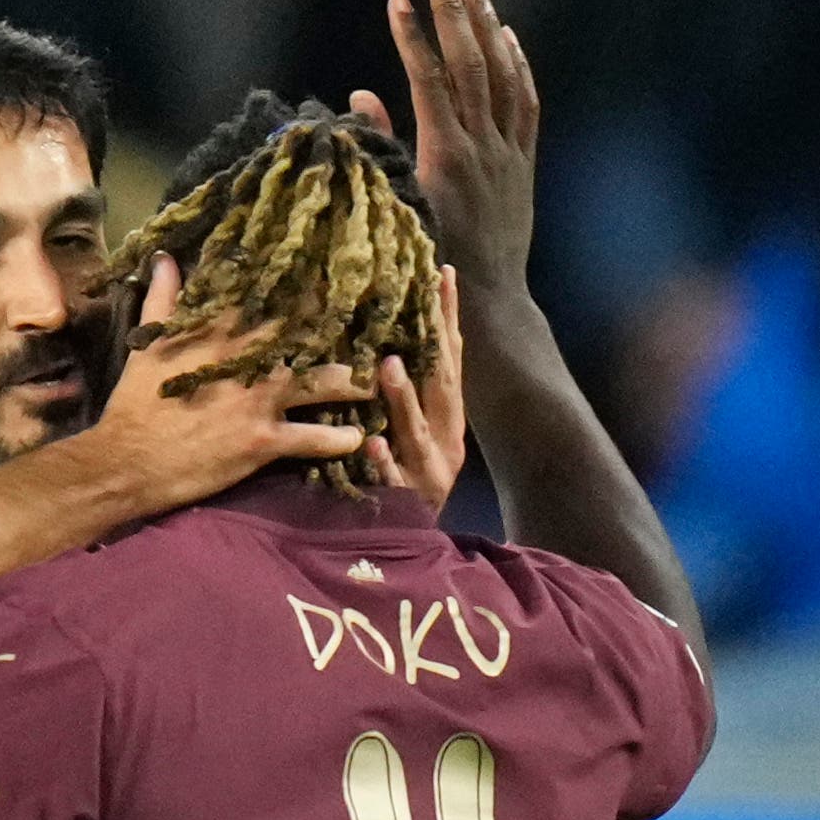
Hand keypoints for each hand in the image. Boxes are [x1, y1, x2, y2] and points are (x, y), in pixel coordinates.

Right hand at [66, 253, 369, 517]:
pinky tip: (356, 439)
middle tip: (374, 320)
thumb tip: (165, 258)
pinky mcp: (263, 441)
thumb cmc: (134, 405)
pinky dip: (338, 440)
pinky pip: (314, 439)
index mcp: (220, 332)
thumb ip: (163, 300)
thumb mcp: (147, 346)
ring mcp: (259, 400)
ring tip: (374, 382)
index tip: (331, 271)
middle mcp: (248, 360)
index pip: (270, 294)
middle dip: (341, 325)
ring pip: (323, 383)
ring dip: (353, 382)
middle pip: (309, 332)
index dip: (304, 281)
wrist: (126, 462)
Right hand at [352, 0, 538, 303]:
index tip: (397, 1)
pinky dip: (516, 65)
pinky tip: (506, 37)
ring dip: (487, 26)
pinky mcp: (523, 163)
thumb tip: (361, 95)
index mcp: (443, 156)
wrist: (487, 300)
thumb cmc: (428, 264)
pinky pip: (524, 102)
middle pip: (468, 64)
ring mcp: (507, 152)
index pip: (426, 80)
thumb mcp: (395, 207)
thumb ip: (380, 148)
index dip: (411, 37)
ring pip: (501, 75)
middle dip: (452, 12)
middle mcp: (481, 146)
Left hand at [366, 263, 467, 507]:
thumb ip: (411, 391)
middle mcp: (446, 439)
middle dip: (433, 346)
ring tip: (389, 366)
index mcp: (448, 418)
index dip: (447, 318)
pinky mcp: (406, 501)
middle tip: (418, 306)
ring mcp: (428, 471)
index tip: (441, 273)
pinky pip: (392, 480)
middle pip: (442, 387)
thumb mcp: (411, 430)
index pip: (449, 359)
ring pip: (417, 432)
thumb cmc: (404, 477)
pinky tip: (370, 444)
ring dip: (404, 398)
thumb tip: (392, 336)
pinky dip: (382, 461)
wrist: (412, 546)